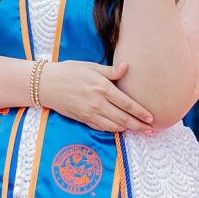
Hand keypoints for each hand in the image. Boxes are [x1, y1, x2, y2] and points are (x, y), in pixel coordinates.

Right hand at [39, 60, 154, 132]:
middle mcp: (98, 103)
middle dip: (139, 125)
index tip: (151, 118)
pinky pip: (102, 127)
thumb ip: (110, 71)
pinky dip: (113, 130)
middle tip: (151, 130)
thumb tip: (126, 67)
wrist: (47, 84)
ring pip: (114, 126)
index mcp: (102, 88)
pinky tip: (121, 129)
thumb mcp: (91, 66)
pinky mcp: (83, 119)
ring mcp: (90, 113)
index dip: (140, 112)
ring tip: (140, 131)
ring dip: (128, 130)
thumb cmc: (69, 71)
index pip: (126, 103)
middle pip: (123, 118)